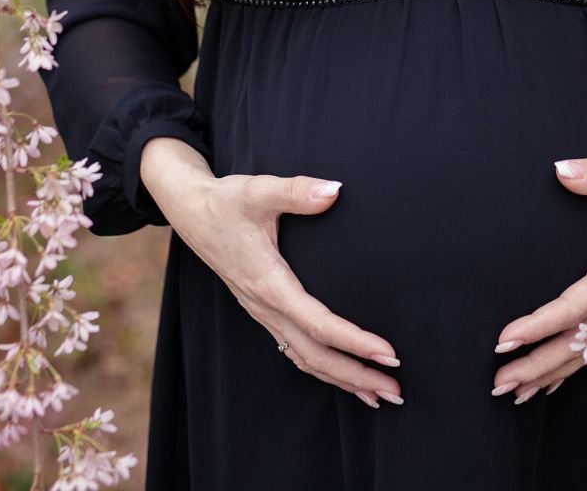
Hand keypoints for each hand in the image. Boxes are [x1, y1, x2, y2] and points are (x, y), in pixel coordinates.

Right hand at [140, 137, 402, 408]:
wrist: (190, 212)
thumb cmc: (225, 202)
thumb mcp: (257, 190)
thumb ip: (296, 191)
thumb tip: (334, 191)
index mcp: (268, 282)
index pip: (317, 323)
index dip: (354, 342)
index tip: (388, 354)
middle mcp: (265, 306)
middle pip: (315, 355)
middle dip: (356, 376)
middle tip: (396, 390)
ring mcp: (262, 313)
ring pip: (304, 359)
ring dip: (342, 380)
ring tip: (378, 395)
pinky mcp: (263, 312)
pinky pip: (295, 351)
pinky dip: (322, 370)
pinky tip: (342, 377)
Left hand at [491, 157, 586, 403]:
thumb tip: (560, 170)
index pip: (575, 305)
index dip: (540, 324)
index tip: (506, 339)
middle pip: (580, 341)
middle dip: (539, 364)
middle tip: (500, 384)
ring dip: (553, 373)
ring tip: (516, 392)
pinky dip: (576, 366)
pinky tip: (551, 383)